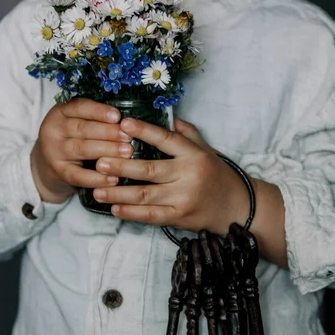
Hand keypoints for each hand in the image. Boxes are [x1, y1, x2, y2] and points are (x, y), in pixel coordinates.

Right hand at [31, 98, 133, 202]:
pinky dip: (98, 178)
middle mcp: (54, 130)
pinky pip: (80, 176)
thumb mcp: (75, 121)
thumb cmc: (71, 138)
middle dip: (109, 132)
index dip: (99, 111)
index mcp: (59, 112)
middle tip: (128, 137)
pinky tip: (114, 179)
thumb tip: (126, 121)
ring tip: (127, 152)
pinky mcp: (59, 173)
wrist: (47, 165)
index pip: (79, 107)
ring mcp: (55, 152)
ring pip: (82, 149)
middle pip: (83, 128)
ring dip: (107, 150)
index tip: (118, 116)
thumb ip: (94, 118)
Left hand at [92, 117, 248, 234]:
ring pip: (146, 195)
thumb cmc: (216, 175)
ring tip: (97, 190)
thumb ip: (186, 133)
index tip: (124, 123)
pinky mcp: (180, 217)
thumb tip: (168, 116)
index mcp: (193, 155)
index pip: (166, 139)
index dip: (144, 131)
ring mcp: (184, 198)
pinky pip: (151, 216)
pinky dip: (131, 213)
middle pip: (150, 170)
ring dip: (119, 193)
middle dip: (122, 166)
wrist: (236, 207)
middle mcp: (188, 175)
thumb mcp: (206, 150)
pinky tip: (115, 208)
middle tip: (99, 163)